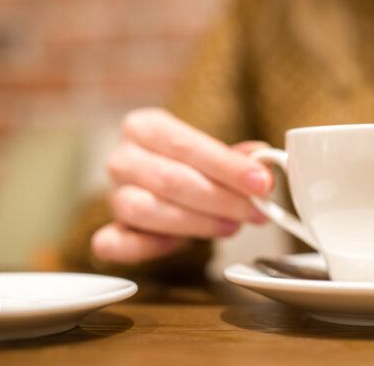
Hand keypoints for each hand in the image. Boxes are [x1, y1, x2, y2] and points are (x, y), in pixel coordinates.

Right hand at [91, 108, 271, 264]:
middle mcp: (123, 158)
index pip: (185, 144)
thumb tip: (263, 160)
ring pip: (145, 210)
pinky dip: (148, 247)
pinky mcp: (109, 233)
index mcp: (146, 127)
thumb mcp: (217, 154)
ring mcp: (113, 196)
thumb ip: (239, 158)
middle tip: (254, 210)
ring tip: (232, 225)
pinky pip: (116, 244)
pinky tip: (180, 244)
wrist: (167, 185)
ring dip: (196, 222)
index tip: (261, 183)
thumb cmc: (192, 166)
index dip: (227, 166)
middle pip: (169, 179)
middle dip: (220, 199)